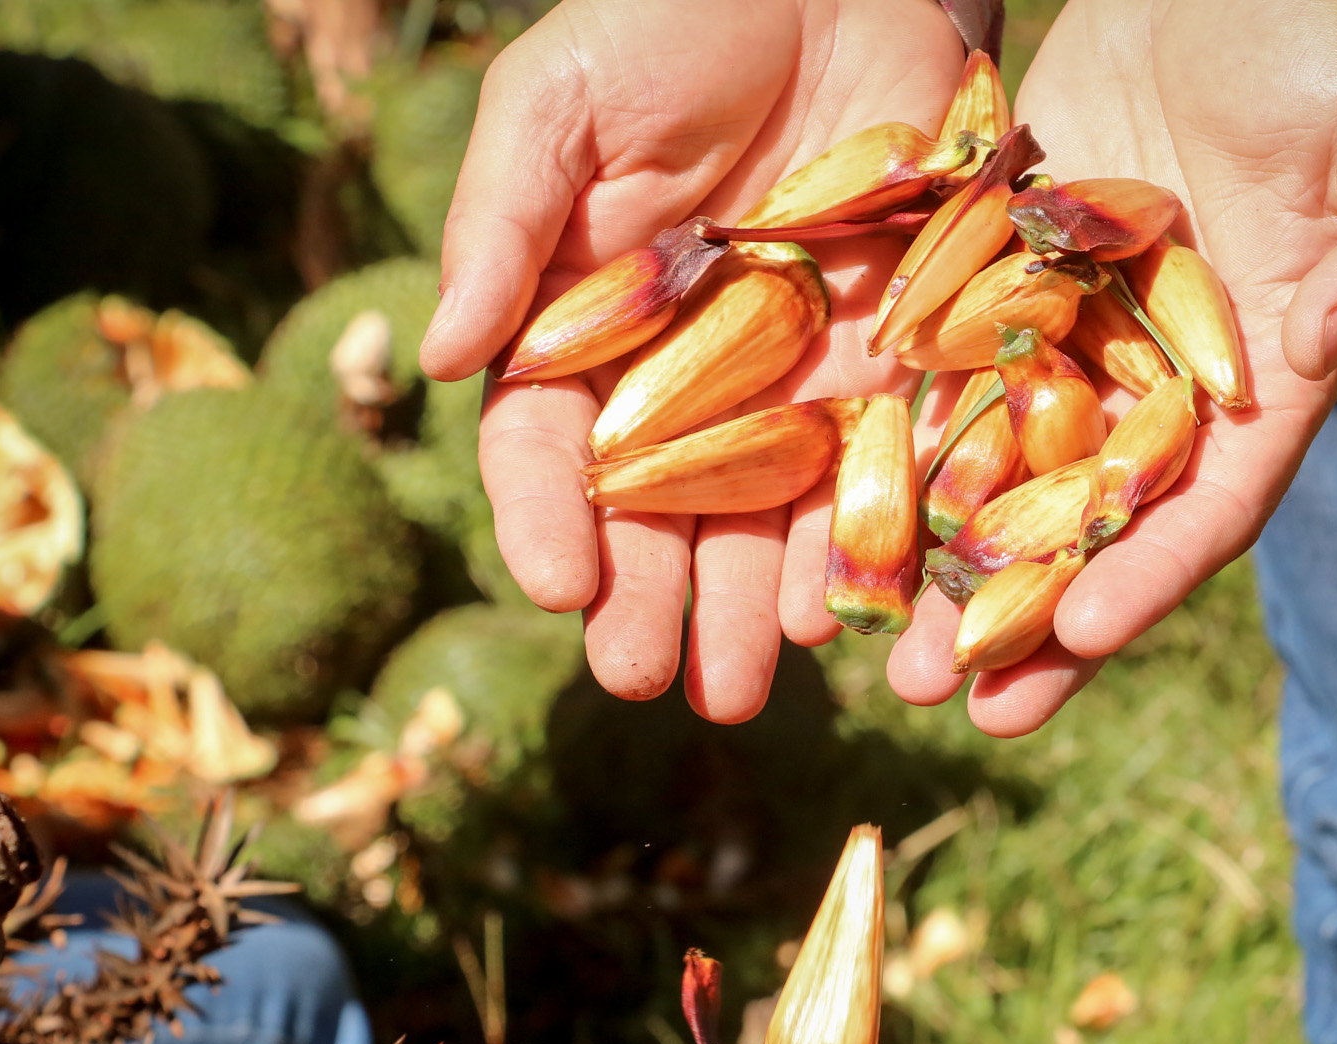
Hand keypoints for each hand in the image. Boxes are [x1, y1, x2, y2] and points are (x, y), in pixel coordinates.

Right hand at [419, 0, 963, 721]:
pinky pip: (878, 472)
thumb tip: (444, 359)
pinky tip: (845, 608)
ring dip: (750, 608)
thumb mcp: (560, 102)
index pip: (548, 446)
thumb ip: (501, 225)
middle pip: (658, 511)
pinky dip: (864, 542)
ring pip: (763, 519)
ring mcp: (790, 381)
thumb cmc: (668, 14)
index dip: (547, 518)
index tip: (559, 586)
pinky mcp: (892, 367)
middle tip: (641, 678)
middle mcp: (683, 376)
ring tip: (739, 684)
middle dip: (648, 599)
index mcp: (584, 327)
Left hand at [885, 0, 1336, 734]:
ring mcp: (1070, 349)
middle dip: (1029, 620)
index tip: (1083, 633)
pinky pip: (941, 388)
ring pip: (1001, 483)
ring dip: (946, 573)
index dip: (1148, 572)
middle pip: (1091, 528)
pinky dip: (898, 458)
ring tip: (883, 657)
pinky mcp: (996, 294)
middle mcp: (1158, 391)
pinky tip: (839, 523)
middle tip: (958, 702)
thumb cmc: (1330, 54)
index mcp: (1262, 384)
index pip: (1209, 504)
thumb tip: (1329, 343)